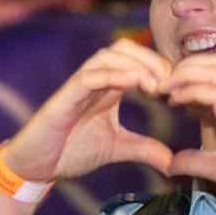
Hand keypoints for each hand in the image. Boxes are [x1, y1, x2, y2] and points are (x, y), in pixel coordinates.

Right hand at [3, 39, 173, 182]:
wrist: (37, 166)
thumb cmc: (71, 151)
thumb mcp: (117, 148)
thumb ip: (144, 149)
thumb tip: (173, 162)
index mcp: (108, 87)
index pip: (136, 60)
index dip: (160, 67)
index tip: (178, 87)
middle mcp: (95, 79)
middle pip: (125, 48)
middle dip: (151, 59)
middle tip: (171, 82)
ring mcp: (79, 85)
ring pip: (108, 55)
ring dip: (135, 64)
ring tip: (155, 85)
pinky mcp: (66, 96)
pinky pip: (89, 76)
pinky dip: (112, 75)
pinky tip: (133, 84)